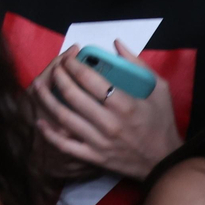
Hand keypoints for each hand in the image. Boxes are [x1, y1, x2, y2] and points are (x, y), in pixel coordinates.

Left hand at [30, 44, 181, 180]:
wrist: (165, 161)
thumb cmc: (161, 122)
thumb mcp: (160, 89)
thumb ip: (138, 64)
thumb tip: (116, 43)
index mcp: (125, 104)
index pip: (90, 79)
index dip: (74, 65)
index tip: (68, 58)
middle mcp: (109, 123)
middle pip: (73, 95)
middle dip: (59, 77)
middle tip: (55, 68)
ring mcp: (99, 141)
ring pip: (64, 118)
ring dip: (47, 99)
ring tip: (39, 86)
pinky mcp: (94, 157)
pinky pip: (66, 145)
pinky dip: (50, 133)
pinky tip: (40, 121)